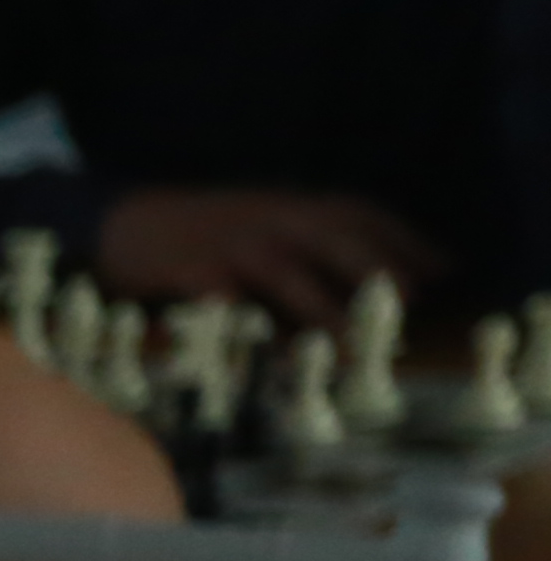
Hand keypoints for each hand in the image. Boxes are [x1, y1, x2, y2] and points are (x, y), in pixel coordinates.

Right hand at [92, 187, 442, 325]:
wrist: (117, 221)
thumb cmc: (195, 230)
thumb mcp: (257, 219)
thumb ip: (302, 240)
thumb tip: (360, 274)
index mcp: (286, 204)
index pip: (358, 212)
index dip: (404, 238)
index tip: (442, 270)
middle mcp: (265, 218)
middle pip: (334, 236)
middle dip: (377, 267)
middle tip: (411, 303)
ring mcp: (228, 245)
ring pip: (287, 272)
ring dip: (325, 307)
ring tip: (353, 342)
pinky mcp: (190, 273)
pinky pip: (228, 305)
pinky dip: (252, 329)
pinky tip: (273, 357)